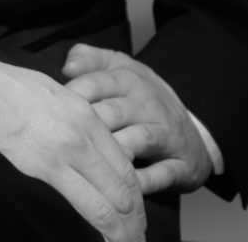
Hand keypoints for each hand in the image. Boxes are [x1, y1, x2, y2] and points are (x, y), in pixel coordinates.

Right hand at [0, 47, 145, 240]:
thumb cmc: (6, 88)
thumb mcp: (55, 94)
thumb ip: (79, 122)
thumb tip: (94, 152)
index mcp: (85, 117)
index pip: (125, 169)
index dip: (134, 201)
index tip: (134, 218)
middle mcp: (78, 139)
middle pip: (121, 193)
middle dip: (132, 224)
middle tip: (134, 241)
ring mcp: (57, 158)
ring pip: (103, 209)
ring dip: (117, 234)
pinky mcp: (33, 173)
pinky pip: (72, 211)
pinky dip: (87, 231)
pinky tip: (91, 240)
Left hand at [63, 45, 212, 194]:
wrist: (194, 128)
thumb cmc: (143, 99)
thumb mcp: (120, 69)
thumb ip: (91, 60)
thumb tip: (67, 64)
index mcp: (131, 79)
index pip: (99, 82)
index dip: (75, 94)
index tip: (53, 107)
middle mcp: (149, 104)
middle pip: (115, 112)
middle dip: (89, 125)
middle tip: (63, 139)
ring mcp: (168, 133)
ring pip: (139, 139)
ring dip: (116, 151)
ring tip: (90, 163)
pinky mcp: (181, 164)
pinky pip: (162, 173)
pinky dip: (144, 181)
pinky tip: (123, 187)